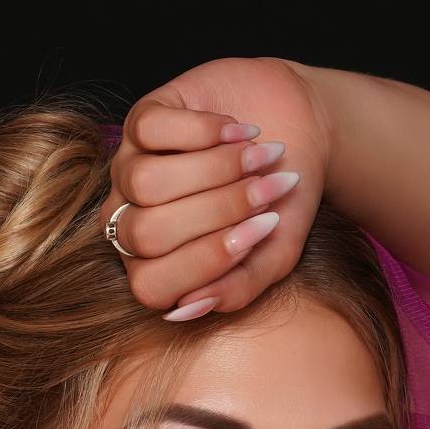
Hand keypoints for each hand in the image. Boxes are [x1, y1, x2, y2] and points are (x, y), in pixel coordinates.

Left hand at [102, 56, 331, 319]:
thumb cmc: (280, 203)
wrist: (300, 134)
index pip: (152, 285)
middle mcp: (132, 221)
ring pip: (146, 182)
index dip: (206, 262)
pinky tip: (238, 132)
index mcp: (156, 267)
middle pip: (148, 233)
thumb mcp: (273, 255)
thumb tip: (187, 309)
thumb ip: (237, 289)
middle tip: (266, 192)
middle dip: (217, 212)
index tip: (265, 231)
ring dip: (214, 169)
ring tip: (259, 157)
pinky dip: (203, 130)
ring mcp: (129, 169)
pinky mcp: (140, 119)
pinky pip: (151, 130)